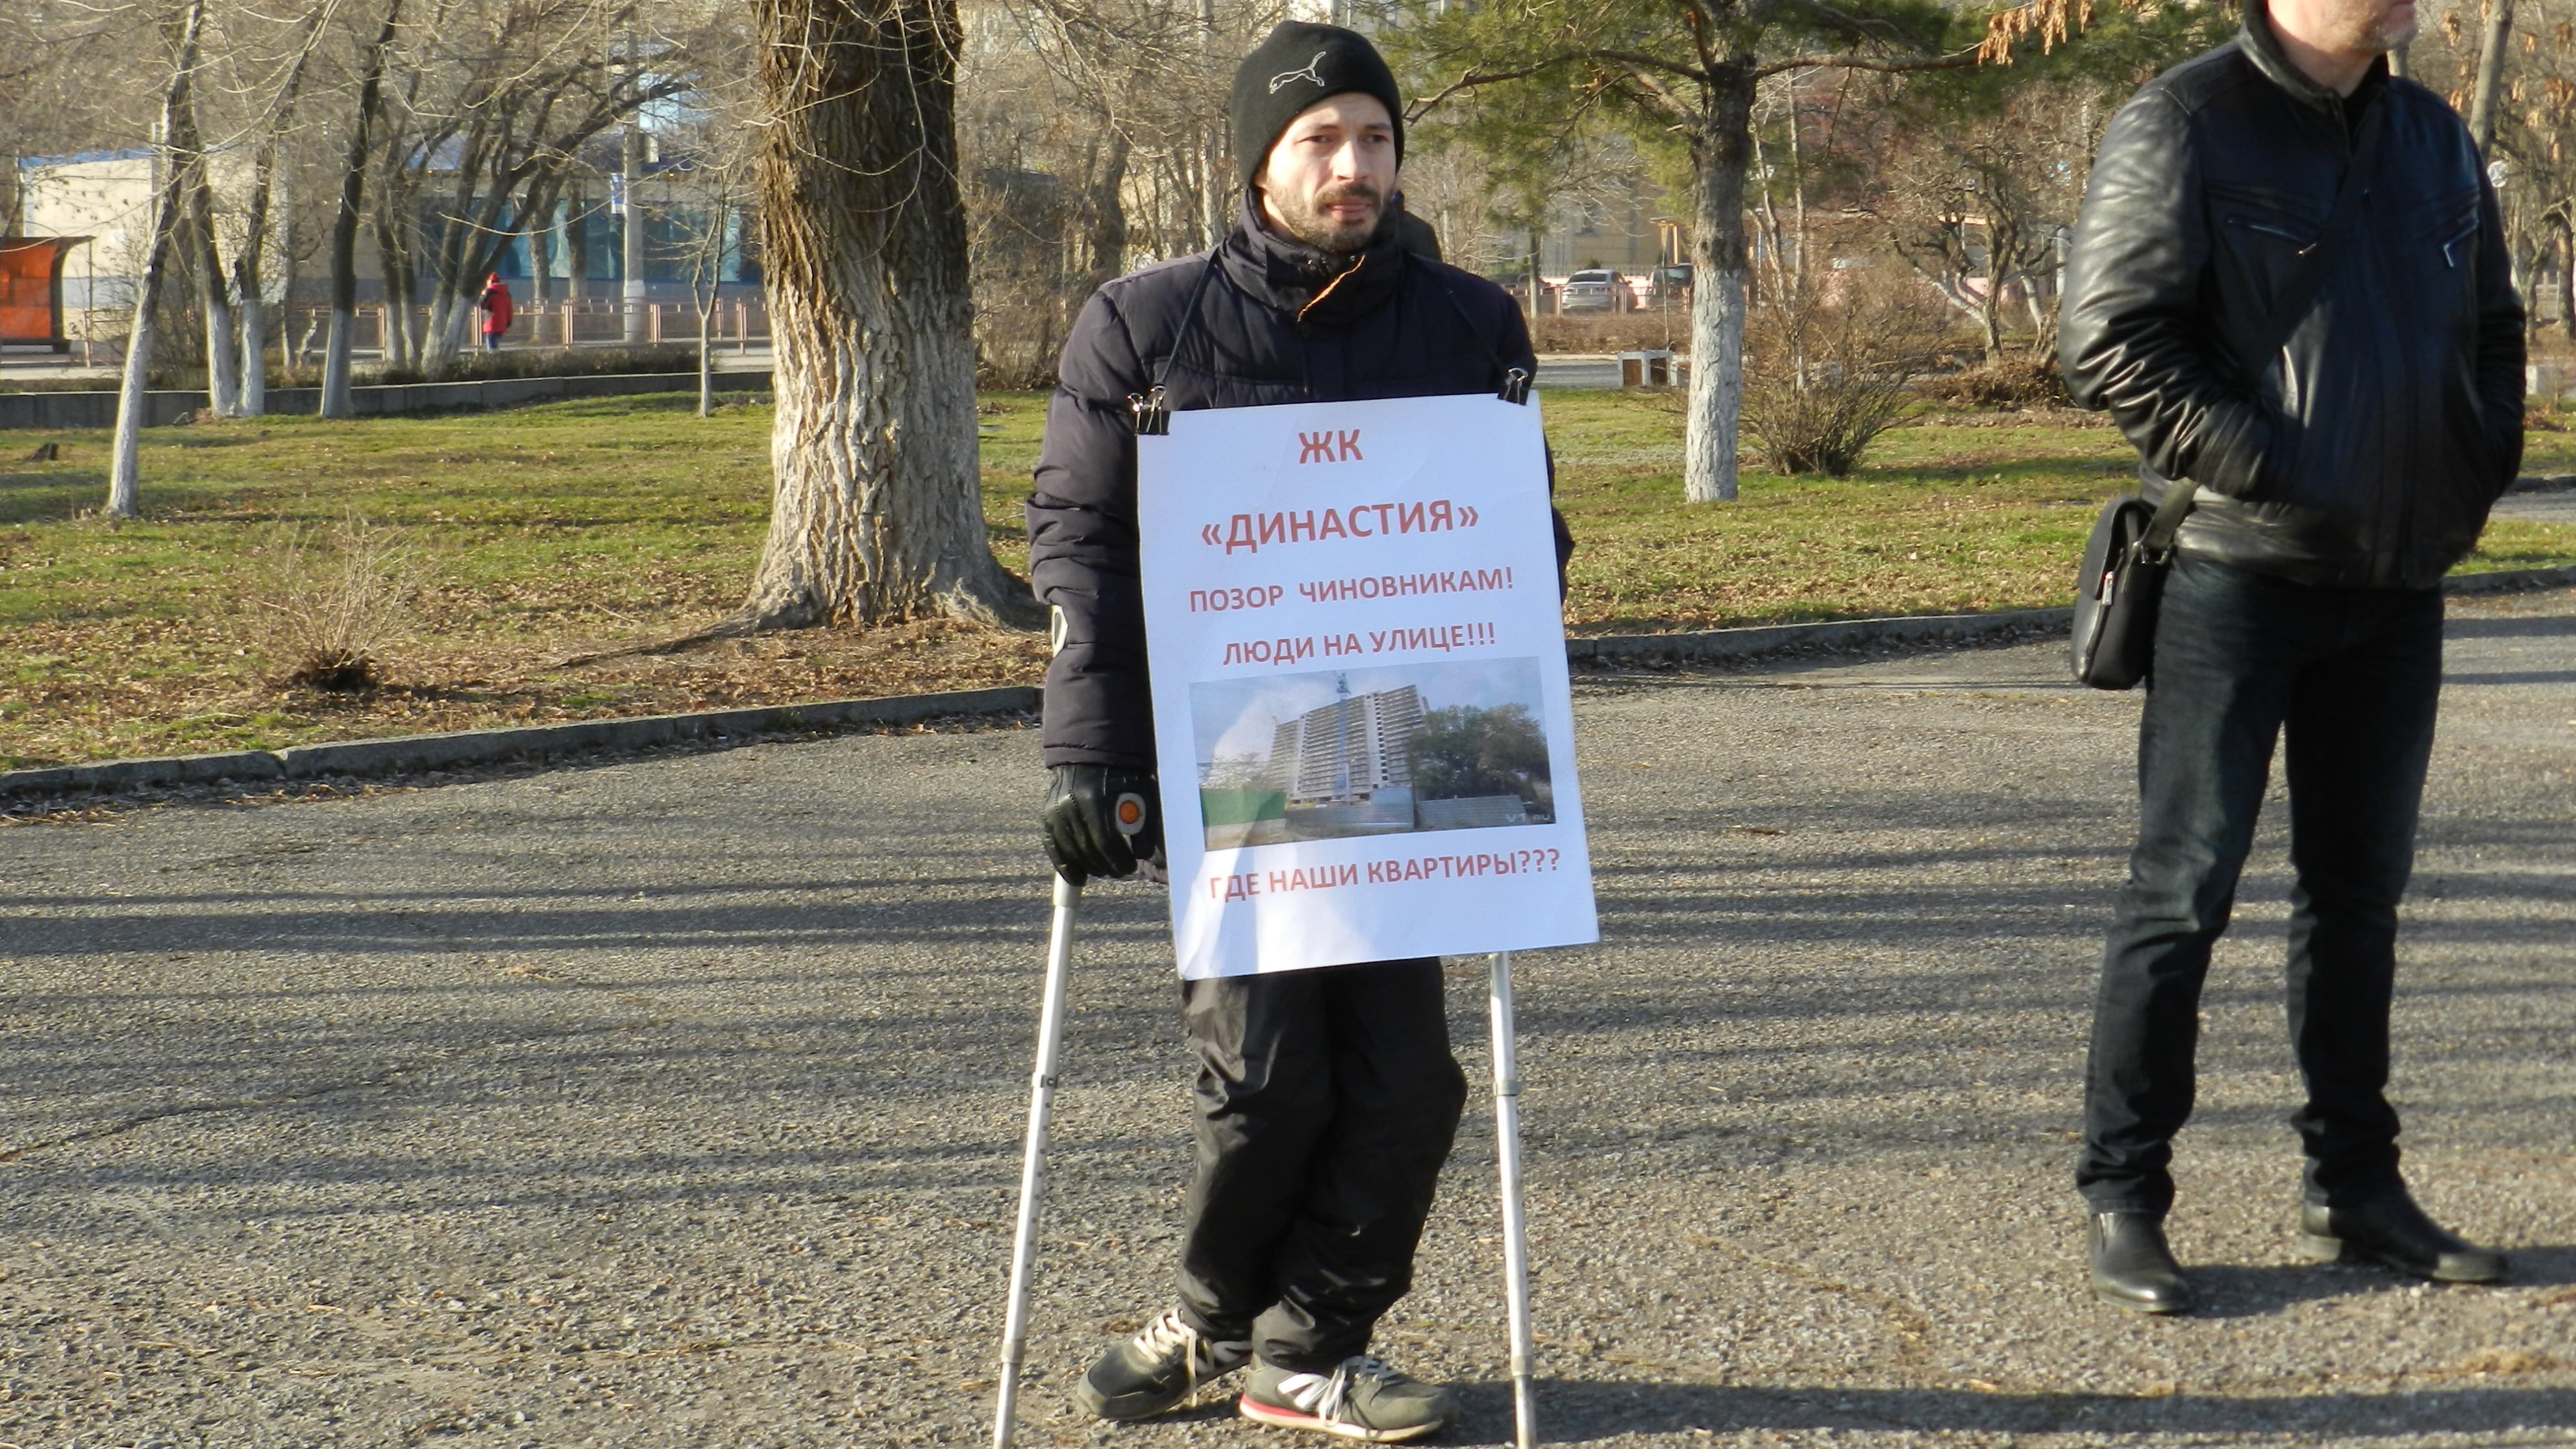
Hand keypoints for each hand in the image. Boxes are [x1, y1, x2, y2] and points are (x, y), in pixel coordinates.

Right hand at [1041, 765, 1160, 883]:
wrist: (1090, 753)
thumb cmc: (1120, 773)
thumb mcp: (1138, 791)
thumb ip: (1143, 822)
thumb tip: (1143, 855)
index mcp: (1094, 799)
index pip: (1105, 842)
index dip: (1119, 859)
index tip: (1131, 867)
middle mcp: (1070, 806)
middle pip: (1088, 850)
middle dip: (1107, 866)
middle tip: (1120, 872)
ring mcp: (1055, 811)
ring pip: (1071, 851)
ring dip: (1090, 867)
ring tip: (1104, 871)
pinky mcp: (1047, 814)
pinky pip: (1053, 846)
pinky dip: (1065, 866)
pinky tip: (1078, 879)